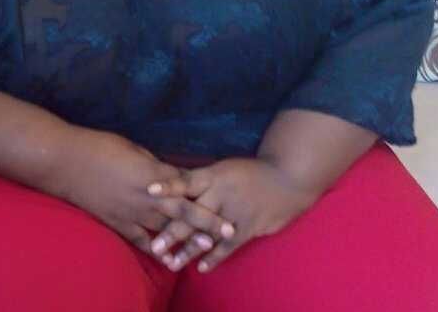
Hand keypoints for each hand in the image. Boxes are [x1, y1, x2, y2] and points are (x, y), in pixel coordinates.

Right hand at [57, 128, 233, 260]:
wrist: (67, 162)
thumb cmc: (100, 147)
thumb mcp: (133, 148)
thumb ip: (152, 165)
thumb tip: (167, 174)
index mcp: (151, 172)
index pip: (185, 184)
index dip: (206, 191)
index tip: (226, 197)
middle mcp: (146, 195)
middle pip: (183, 210)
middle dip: (207, 220)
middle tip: (229, 230)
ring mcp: (131, 211)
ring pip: (165, 229)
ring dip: (186, 239)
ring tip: (205, 249)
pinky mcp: (117, 223)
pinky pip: (140, 240)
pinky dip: (156, 251)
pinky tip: (169, 261)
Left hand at [147, 157, 319, 271]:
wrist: (287, 177)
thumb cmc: (250, 172)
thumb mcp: (224, 169)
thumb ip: (202, 180)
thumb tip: (174, 183)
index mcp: (213, 175)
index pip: (186, 180)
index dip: (168, 185)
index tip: (149, 191)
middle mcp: (221, 193)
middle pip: (193, 213)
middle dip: (173, 231)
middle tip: (155, 246)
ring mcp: (235, 211)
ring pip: (208, 234)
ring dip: (189, 250)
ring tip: (172, 264)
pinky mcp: (249, 226)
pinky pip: (229, 245)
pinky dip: (215, 257)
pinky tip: (202, 268)